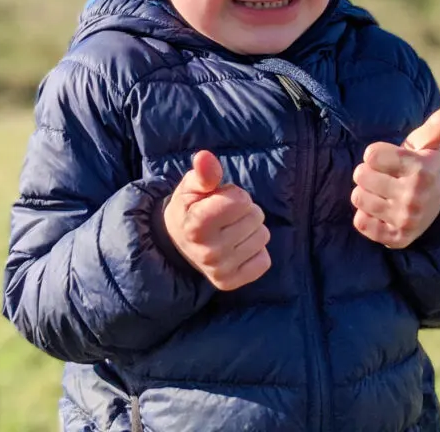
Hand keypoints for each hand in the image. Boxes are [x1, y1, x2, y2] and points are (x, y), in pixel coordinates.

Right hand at [163, 150, 270, 290]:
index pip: (240, 200)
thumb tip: (206, 157)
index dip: (233, 194)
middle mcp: (208, 251)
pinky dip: (254, 250)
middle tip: (224, 215)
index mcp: (196, 225)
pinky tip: (236, 248)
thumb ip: (203, 172)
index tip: (218, 199)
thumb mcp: (191, 187)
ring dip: (250, 228)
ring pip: (262, 236)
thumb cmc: (188, 208)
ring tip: (230, 230)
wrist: (176, 244)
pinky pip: (264, 260)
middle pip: (255, 216)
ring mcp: (220, 270)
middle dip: (243, 210)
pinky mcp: (230, 283)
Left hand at [351, 101, 439, 248]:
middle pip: (360, 175)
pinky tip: (382, 213)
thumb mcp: (428, 143)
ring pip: (357, 198)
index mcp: (422, 169)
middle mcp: (415, 196)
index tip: (390, 159)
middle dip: (368, 173)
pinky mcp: (395, 239)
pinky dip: (366, 217)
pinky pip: (360, 222)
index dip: (376, 155)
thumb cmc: (421, 166)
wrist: (432, 208)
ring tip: (384, 193)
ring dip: (366, 194)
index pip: (370, 154)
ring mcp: (406, 220)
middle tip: (387, 177)